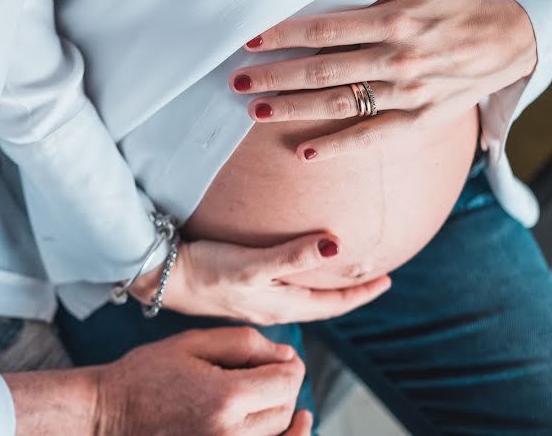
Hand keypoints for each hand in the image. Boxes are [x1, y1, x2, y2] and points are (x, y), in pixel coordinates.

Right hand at [96, 327, 309, 435]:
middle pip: (285, 410)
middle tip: (271, 371)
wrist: (108, 414)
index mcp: (226, 398)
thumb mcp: (191, 343)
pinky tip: (281, 427)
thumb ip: (243, 343)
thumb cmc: (144, 374)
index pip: (286, 382)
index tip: (282, 357)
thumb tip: (286, 355)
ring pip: (278, 435)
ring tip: (279, 399)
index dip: (290, 365)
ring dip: (281, 414)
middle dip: (286, 387)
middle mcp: (231, 433)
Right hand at [131, 233, 390, 324]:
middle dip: (347, 291)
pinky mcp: (239, 290)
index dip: (361, 293)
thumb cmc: (208, 270)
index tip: (387, 281)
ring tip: (338, 270)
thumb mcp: (255, 265)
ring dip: (324, 285)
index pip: (335, 304)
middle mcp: (273, 307)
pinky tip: (291, 266)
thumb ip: (294, 256)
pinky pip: (282, 288)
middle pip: (322, 303)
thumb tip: (337, 244)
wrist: (165, 277)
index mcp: (283, 305)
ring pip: (303, 296)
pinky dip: (300, 278)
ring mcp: (256, 301)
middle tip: (371, 274)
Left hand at [231, 0, 536, 160]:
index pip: (325, 28)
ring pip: (337, 103)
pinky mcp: (418, 120)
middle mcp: (397, 58)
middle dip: (274, 75)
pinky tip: (304, 153)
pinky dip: (337, 147)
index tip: (250, 41)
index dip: (284, 35)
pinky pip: (371, 137)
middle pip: (321, 68)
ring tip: (255, 110)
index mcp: (394, 21)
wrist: (509, 43)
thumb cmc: (457, 8)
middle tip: (236, 80)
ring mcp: (407, 93)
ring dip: (292, 108)